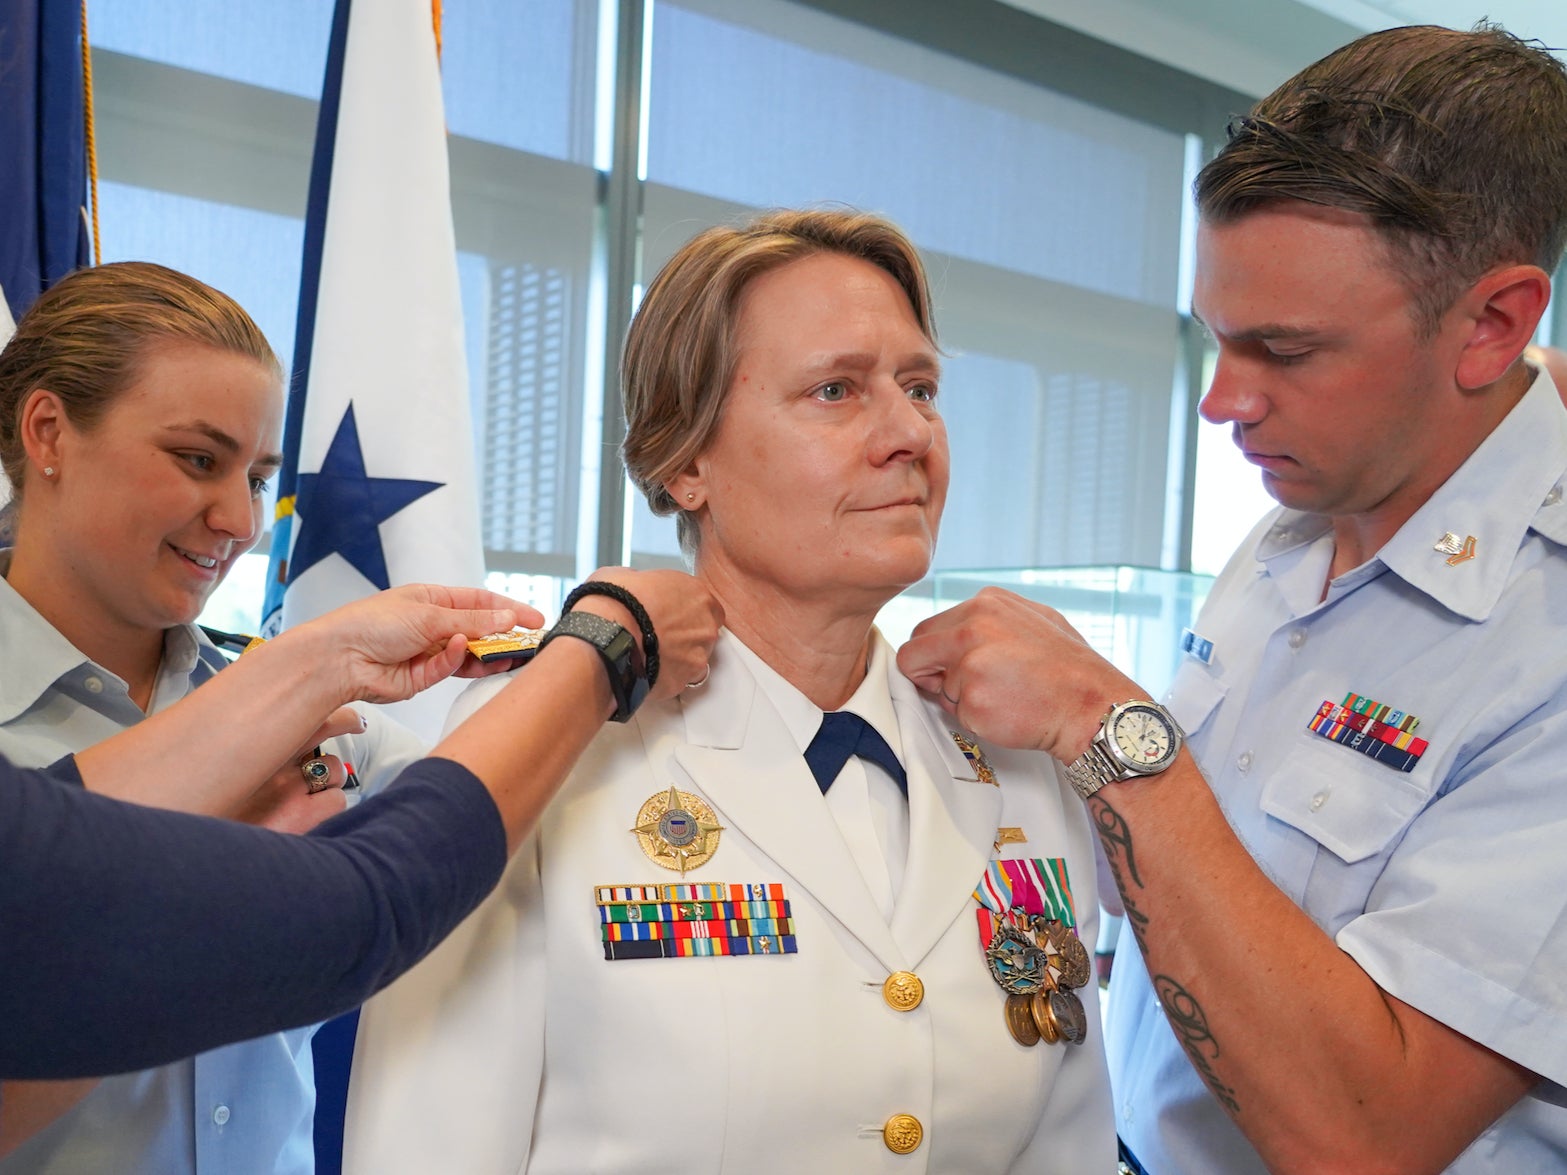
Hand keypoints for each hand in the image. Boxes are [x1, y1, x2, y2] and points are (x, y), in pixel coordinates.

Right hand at [226, 707, 361, 831]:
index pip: (293, 709)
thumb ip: (244, 756)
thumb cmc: (213, 818)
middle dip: (345, 723)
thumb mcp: (222, 778)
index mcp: (251, 748)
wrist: (210, 858)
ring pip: (335, 767)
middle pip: (326, 726)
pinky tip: (313, 817)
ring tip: (313, 794)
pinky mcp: (303, 814)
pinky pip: (338, 799)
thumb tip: (262, 742)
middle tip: (357, 723)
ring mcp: (289, 787)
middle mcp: (271, 762)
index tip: (326, 697)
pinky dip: (330, 806)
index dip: (315, 704)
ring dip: (331, 779)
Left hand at [294, 584, 540, 704]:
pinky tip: (461, 652)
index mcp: (433, 600)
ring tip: (508, 655)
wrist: (340, 658)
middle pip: (479, 630)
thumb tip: (508, 618)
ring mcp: (429, 652)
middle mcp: (434, 626)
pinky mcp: (423, 678)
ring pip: (470, 655)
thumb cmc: (373, 623)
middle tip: (528, 643)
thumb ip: (473, 621)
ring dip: (488, 654)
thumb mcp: (430, 613)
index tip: (535, 619)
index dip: (510, 609)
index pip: (481, 602)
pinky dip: (458, 661)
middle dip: (503, 636)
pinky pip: (451, 669)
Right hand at [571, 568, 722, 701]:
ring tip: (649, 656)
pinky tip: (644, 672)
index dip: (687, 611)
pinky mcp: (682, 682)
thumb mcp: (626, 575)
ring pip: (694, 660)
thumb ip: (644, 581)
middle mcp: (705, 626)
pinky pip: (677, 680)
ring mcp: (697, 656)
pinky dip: (665, 677)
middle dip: (685, 635)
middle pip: (704, 633)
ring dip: (678, 659)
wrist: (604, 638)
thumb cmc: (614, 601)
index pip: (706, 604)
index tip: (670, 614)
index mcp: (697, 594)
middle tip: (657, 636)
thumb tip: (637, 587)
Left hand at [895, 586, 1141, 759]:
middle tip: (971, 687)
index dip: (938, 656)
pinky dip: (975, 720)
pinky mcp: (973, 697)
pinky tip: (1008, 711)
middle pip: (915, 653)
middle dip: (932, 675)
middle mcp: (973, 625)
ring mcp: (971, 661)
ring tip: (1004, 696)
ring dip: (958, 699)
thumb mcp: (1031, 622)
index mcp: (986, 603)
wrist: (1094, 706)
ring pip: (934, 687)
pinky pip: (954, 714)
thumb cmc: (1066, 671)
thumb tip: (950, 636)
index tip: (959, 669)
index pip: (928, 629)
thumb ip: (986, 623)